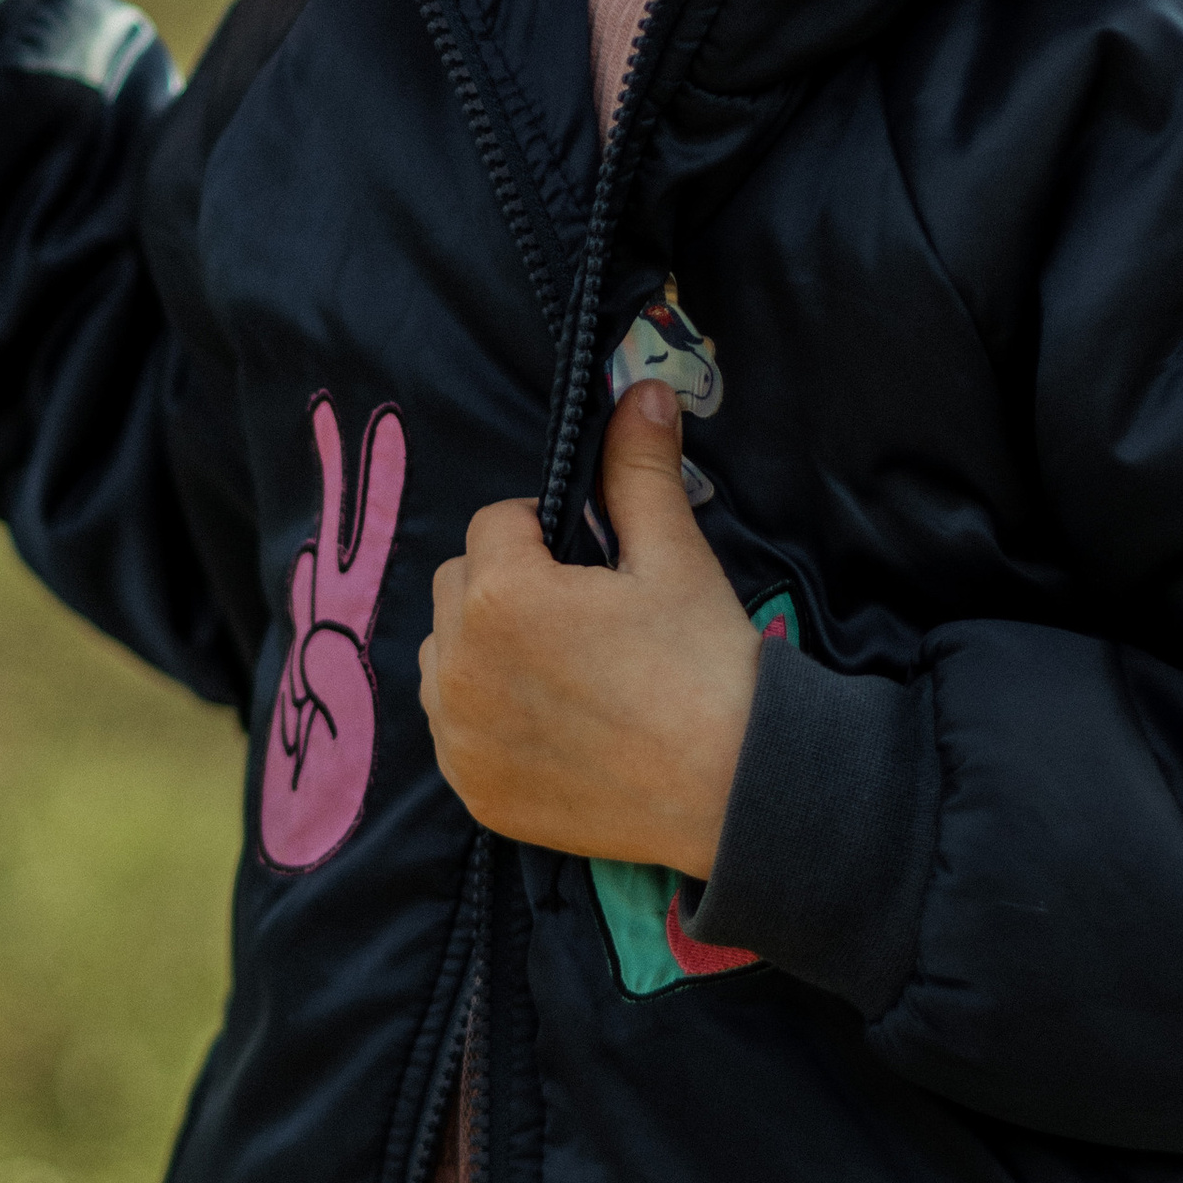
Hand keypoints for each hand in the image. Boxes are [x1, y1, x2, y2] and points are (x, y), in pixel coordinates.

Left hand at [418, 383, 760, 870]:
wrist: (736, 792)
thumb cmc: (707, 666)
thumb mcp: (675, 557)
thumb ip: (640, 471)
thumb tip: (639, 390)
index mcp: (501, 594)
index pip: (496, 524)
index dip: (547, 535)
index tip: (596, 567)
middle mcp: (458, 665)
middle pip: (460, 585)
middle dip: (507, 585)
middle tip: (583, 617)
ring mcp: (459, 736)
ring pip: (446, 655)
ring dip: (485, 647)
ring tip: (566, 669)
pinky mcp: (474, 791)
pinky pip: (454, 728)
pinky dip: (487, 717)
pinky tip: (553, 723)